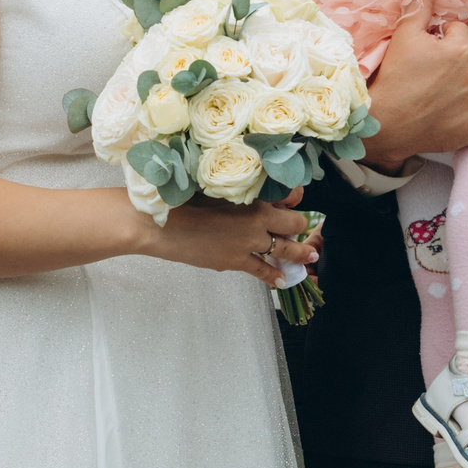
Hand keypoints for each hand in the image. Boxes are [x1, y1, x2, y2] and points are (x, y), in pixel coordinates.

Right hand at [142, 192, 318, 285]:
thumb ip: (242, 190)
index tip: (294, 202)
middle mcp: (257, 221)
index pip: (290, 197)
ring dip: (297, 253)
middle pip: (293, 225)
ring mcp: (247, 244)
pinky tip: (283, 280)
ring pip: (283, 250)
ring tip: (309, 257)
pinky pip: (262, 271)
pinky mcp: (234, 261)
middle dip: (300, 228)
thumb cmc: (182, 198)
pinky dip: (274, 276)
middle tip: (303, 231)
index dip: (295, 199)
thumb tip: (263, 194)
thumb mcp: (216, 187)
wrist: (159, 223)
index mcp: (254, 196)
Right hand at [362, 17, 467, 172]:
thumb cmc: (394, 80)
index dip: (446, 37)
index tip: (435, 48)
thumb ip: (419, 6)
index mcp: (459, 48)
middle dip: (465, 51)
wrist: (388, 124)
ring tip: (462, 78)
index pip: (461, 30)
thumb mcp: (403, 37)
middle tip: (445, 65)